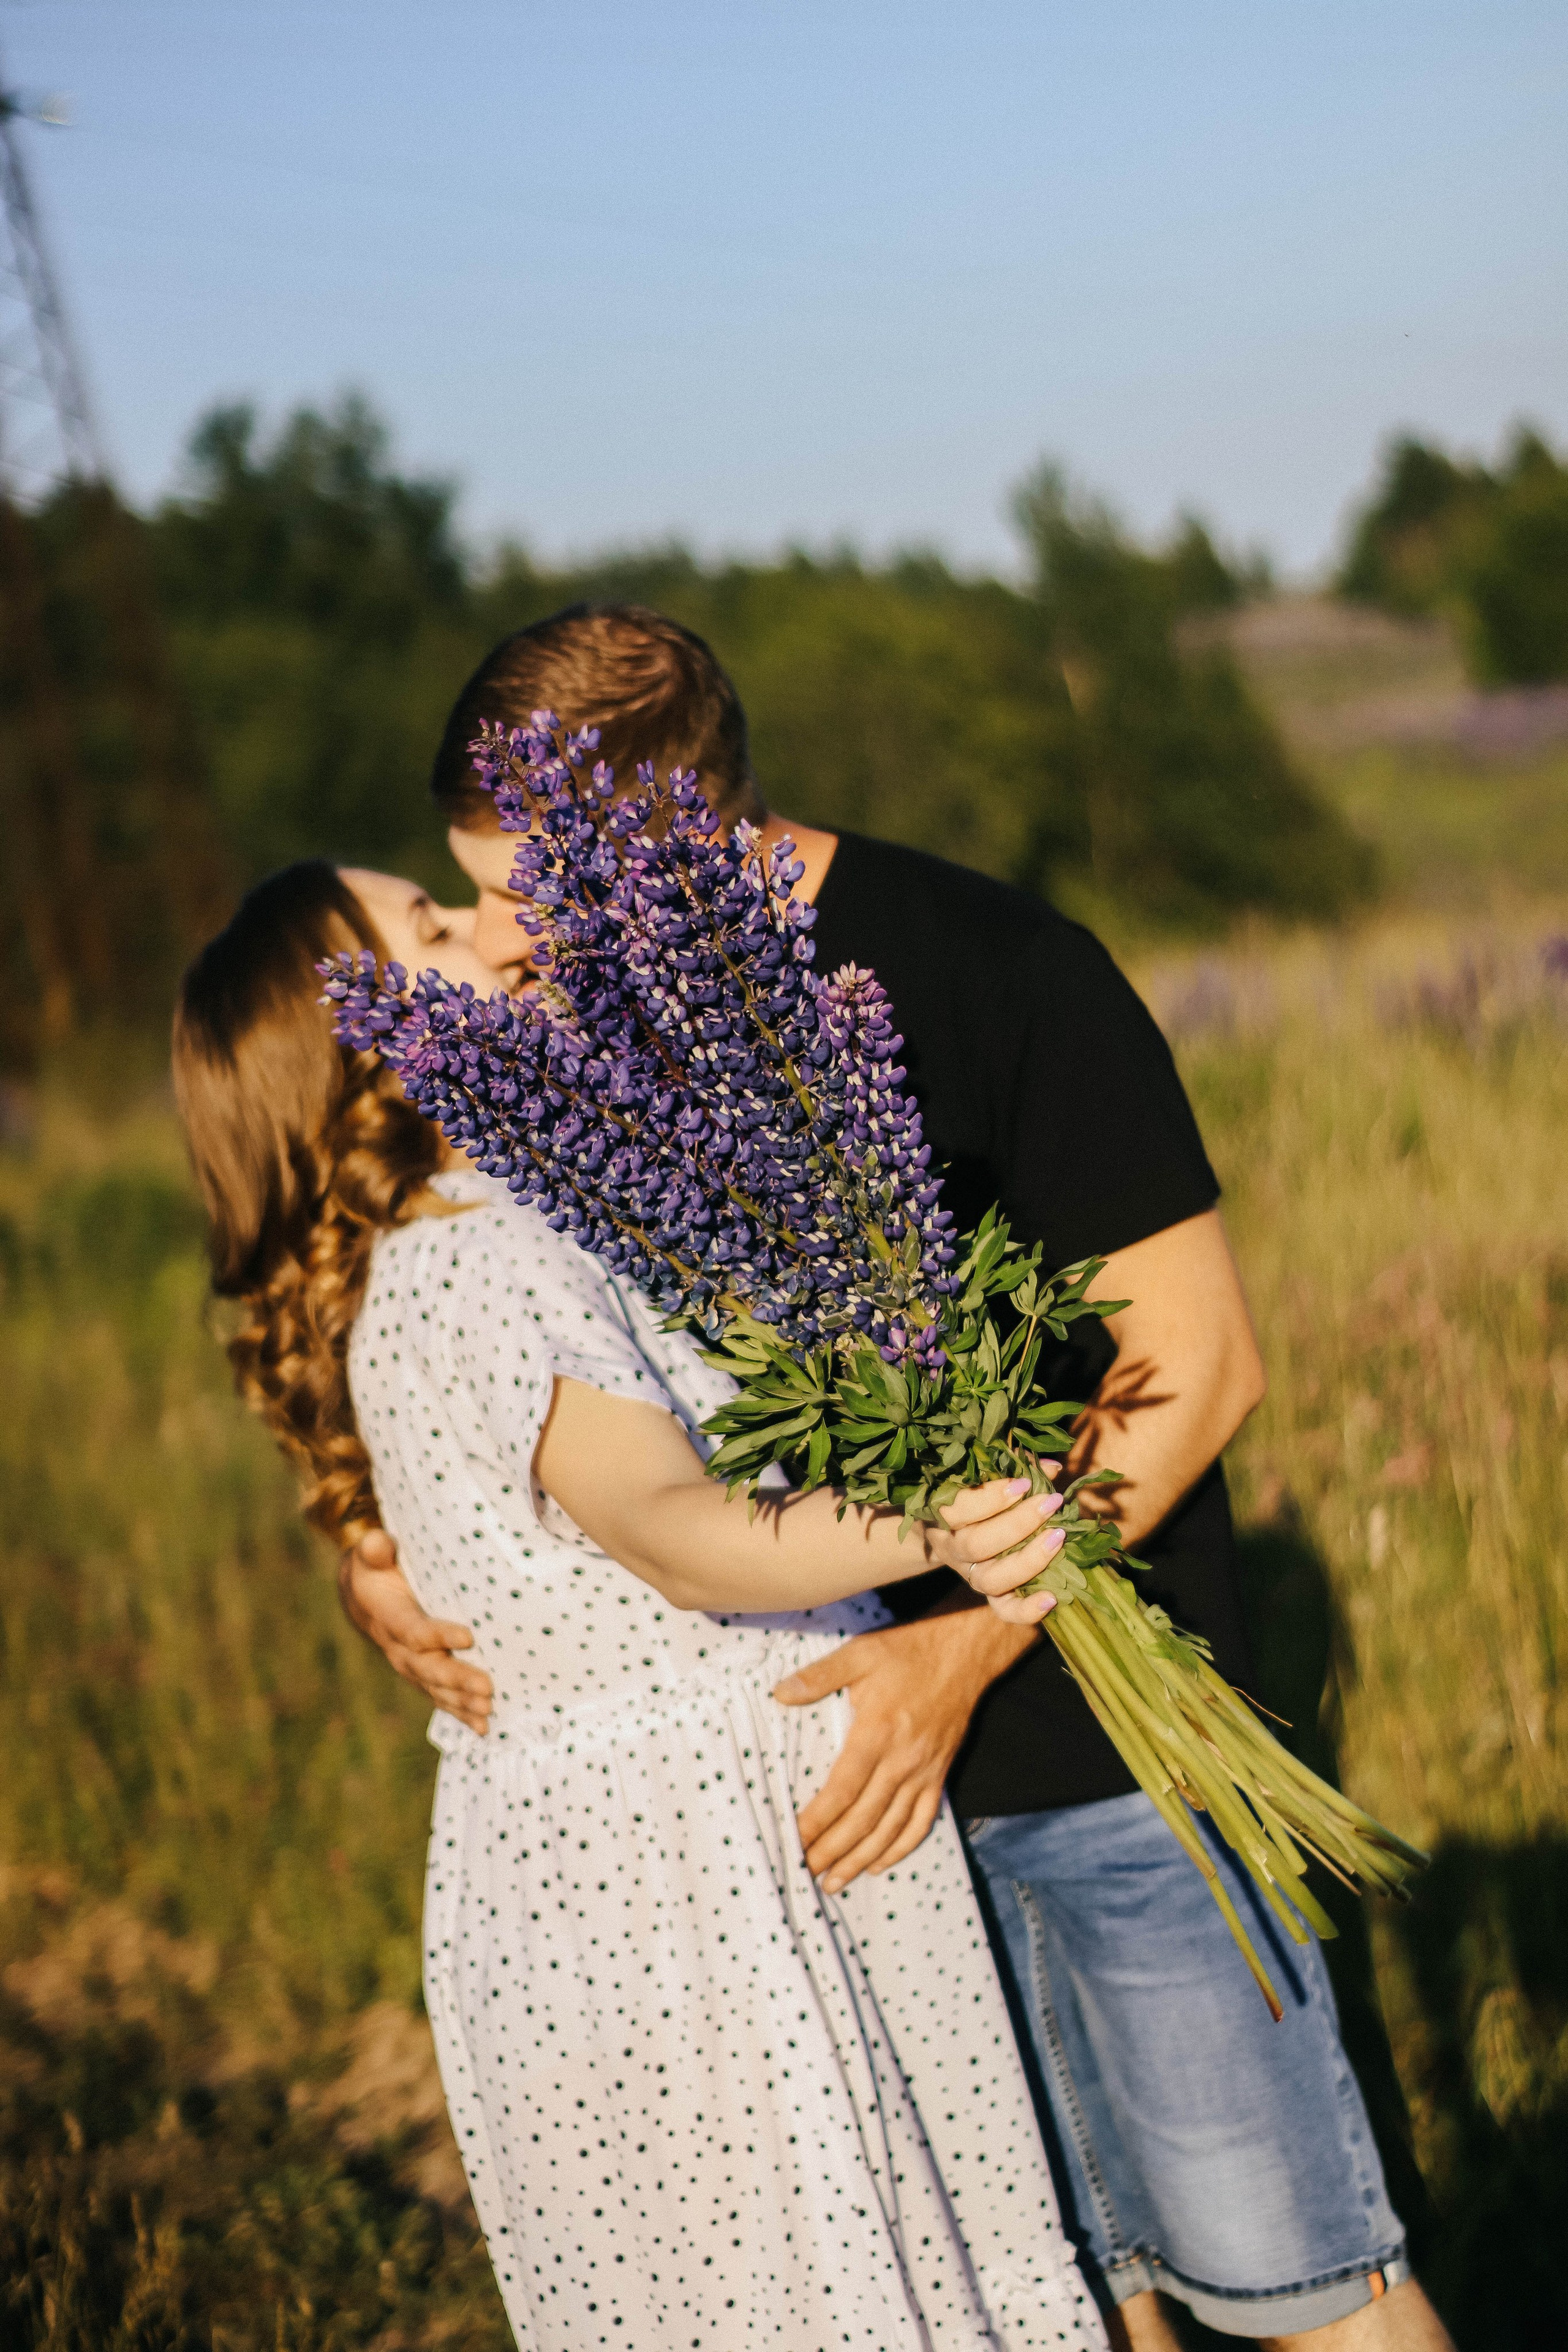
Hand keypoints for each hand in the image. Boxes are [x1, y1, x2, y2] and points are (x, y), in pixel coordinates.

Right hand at [337, 1529, 492, 1733]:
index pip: (415, 1631)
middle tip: (487, 1688)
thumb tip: (378, 1541)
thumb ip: (376, 1550)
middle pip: (430, 1668)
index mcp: (390, 1618)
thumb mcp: (371, 1556)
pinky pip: (441, 1698)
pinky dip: (461, 1714)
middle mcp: (399, 1649)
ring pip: (437, 1689)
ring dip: (463, 1702)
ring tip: (489, 1711)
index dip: (439, 1635)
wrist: (362, 1598)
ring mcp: (410, 1667)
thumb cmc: (375, 1570)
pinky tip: (484, 1728)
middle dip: (458, 1679)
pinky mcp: (422, 1676)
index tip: (469, 1637)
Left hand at [774, 1603, 1037, 1893]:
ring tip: (834, 1881)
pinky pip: (922, 1820)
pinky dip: (902, 1847)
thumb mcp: (860, 1652)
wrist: (965, 1652)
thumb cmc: (909, 1651)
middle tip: (806, 1872)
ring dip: (862, 1859)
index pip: (842, 1790)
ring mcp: (924, 1771)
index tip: (794, 1839)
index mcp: (877, 1733)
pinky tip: (881, 1863)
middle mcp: (902, 1760)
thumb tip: (780, 1693)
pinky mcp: (940, 1773)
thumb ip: (820, 1675)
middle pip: (863, 1819)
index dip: (817, 1821)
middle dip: (833, 1851)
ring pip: (891, 1828)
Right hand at [927, 1476, 1066, 1615]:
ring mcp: (971, 1575)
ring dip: (1028, 1560)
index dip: (991, 1498)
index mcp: (942, 1515)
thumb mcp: (980, 1480)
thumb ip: (1012, 1470)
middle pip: (977, 1545)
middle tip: (1050, 1503)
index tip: (1024, 1484)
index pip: (958, 1509)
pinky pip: (1003, 1610)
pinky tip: (1052, 1598)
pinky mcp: (989, 1596)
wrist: (947, 1534)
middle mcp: (953, 1549)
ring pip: (991, 1580)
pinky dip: (1026, 1610)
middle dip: (1018, 1524)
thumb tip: (1050, 1467)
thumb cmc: (971, 1497)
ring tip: (1058, 1537)